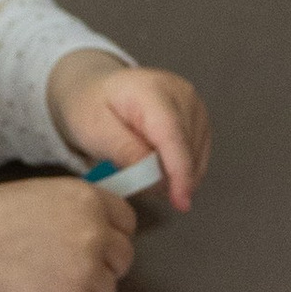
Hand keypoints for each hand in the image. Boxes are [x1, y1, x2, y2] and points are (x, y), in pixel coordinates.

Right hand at [0, 178, 133, 291]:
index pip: (127, 220)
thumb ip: (69, 209)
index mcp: (86, 198)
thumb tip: (90, 226)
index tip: (96, 245)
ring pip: (108, 290)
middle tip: (67, 271)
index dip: (111, 234)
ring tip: (45, 285)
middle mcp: (95, 231)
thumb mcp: (35, 195)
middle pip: (123, 258)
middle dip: (102, 266)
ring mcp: (87, 269)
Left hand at [46, 51, 210, 212]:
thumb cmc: (90, 108)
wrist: (94, 90)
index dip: (179, 171)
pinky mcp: (200, 119)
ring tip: (139, 164)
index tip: (181, 201)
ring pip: (195, 158)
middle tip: (131, 174)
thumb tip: (157, 177)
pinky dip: (179, 169)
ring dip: (172, 174)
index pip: (173, 136)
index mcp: (152, 91)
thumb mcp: (94, 130)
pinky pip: (197, 157)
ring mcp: (194, 105)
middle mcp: (181, 93)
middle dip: (165, 176)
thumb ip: (124, 152)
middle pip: (186, 150)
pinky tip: (155, 163)